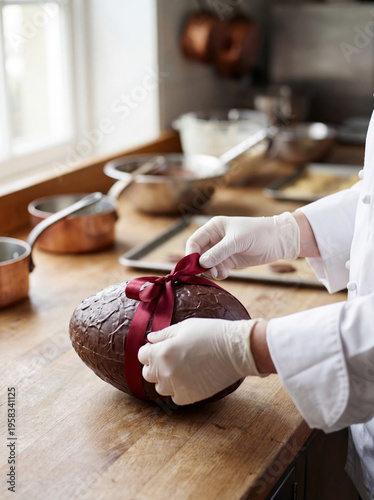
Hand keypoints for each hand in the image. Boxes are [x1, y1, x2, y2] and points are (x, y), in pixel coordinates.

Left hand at [138, 318, 262, 405]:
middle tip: (170, 357)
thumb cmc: (210, 333)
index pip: (142, 355)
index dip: (150, 350)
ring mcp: (177, 386)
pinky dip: (178, 389)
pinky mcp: (189, 397)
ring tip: (181, 368)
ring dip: (166, 379)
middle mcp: (166, 371)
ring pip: (160, 387)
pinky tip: (189, 378)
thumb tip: (150, 339)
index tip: (159, 348)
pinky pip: (174, 397)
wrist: (236, 349)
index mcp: (162, 352)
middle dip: (155, 365)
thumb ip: (164, 334)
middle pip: (148, 373)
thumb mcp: (185, 327)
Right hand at [186, 213, 299, 278]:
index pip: (194, 241)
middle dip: (202, 265)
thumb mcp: (237, 241)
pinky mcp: (229, 260)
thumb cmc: (258, 233)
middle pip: (199, 254)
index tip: (193, 266)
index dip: (191, 254)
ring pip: (207, 264)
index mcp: (214, 228)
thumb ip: (218, 252)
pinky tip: (226, 273)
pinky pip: (217, 269)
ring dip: (210, 271)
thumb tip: (201, 263)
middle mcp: (215, 239)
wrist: (278, 240)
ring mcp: (222, 250)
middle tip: (210, 273)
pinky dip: (218, 273)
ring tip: (221, 273)